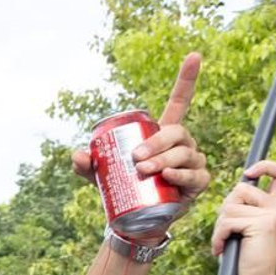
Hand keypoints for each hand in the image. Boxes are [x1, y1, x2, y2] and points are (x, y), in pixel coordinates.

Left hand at [72, 53, 209, 206]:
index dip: (187, 78)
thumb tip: (76, 155)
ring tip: (143, 170)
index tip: (194, 55)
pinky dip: (180, 175)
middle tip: (135, 158)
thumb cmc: (124, 188)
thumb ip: (88, 164)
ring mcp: (193, 161)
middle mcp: (182, 142)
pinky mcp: (198, 182)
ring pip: (183, 153)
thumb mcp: (102, 175)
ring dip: (163, 159)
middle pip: (176, 132)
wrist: (138, 219)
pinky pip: (193, 175)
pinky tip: (168, 176)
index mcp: (163, 132)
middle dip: (156, 142)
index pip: (180, 100)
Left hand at [214, 160, 275, 274]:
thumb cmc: (242, 257)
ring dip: (220, 226)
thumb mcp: (242, 226)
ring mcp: (275, 214)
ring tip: (227, 242)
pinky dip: (218, 236)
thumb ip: (243, 205)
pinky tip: (222, 248)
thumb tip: (242, 181)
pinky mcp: (265, 223)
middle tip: (228, 233)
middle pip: (240, 190)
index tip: (250, 172)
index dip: (266, 166)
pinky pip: (228, 221)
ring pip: (231, 207)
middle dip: (225, 210)